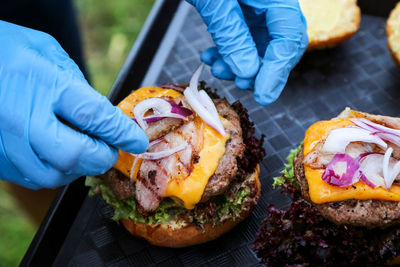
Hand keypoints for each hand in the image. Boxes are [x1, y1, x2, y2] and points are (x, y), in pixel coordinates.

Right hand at [0, 21, 148, 188]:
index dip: (121, 133)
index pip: (93, 116)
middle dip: (101, 157)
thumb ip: (78, 86)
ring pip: (52, 175)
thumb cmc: (7, 48)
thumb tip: (105, 117)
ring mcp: (3, 141)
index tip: (137, 141)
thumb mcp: (48, 52)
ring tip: (86, 152)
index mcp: (42, 83)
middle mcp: (20, 116)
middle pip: (74, 154)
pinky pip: (32, 178)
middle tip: (110, 149)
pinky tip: (59, 156)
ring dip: (79, 168)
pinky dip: (55, 172)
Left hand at [187, 0, 307, 104]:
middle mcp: (271, 1)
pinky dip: (228, 52)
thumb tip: (248, 72)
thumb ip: (232, 35)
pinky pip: (243, 38)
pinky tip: (211, 55)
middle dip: (259, 69)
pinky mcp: (243, 11)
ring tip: (217, 67)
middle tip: (240, 83)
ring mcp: (258, 6)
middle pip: (280, 44)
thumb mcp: (214, 2)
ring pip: (260, 45)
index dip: (278, 70)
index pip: (290, 36)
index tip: (263, 95)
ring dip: (239, 63)